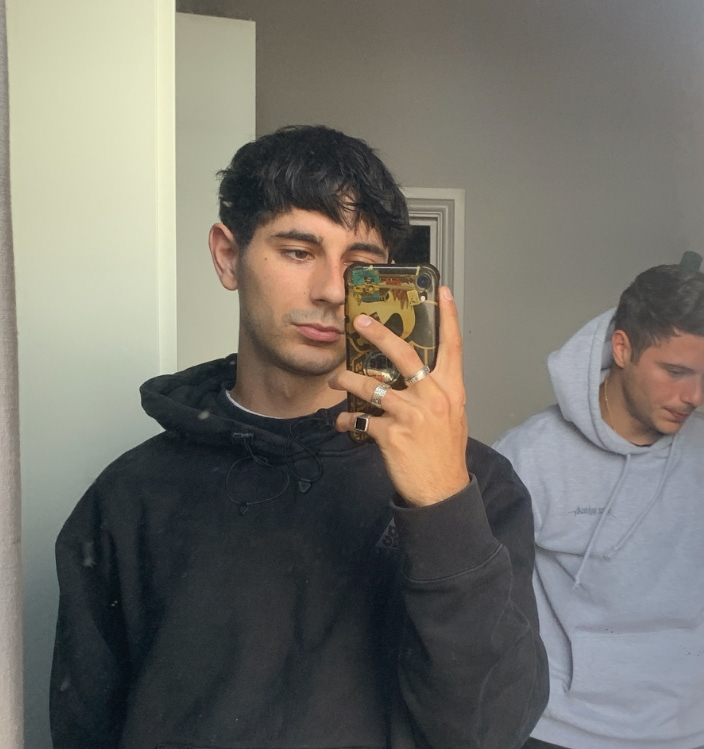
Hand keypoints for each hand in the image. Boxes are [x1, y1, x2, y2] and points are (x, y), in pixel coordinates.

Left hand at [329, 286, 469, 506]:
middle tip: (360, 322)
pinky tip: (344, 422)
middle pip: (404, 355)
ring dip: (347, 381)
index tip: (438, 290)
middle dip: (379, 335)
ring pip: (372, 386)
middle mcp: (433, 398)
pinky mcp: (392, 435)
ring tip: (336, 381)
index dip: (447, 317)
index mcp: (451, 391)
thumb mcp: (451, 416)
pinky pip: (361, 419)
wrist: (442, 491)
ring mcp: (412, 415)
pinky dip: (348, 419)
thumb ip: (435, 392)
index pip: (452, 347)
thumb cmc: (444, 453)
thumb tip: (413, 375)